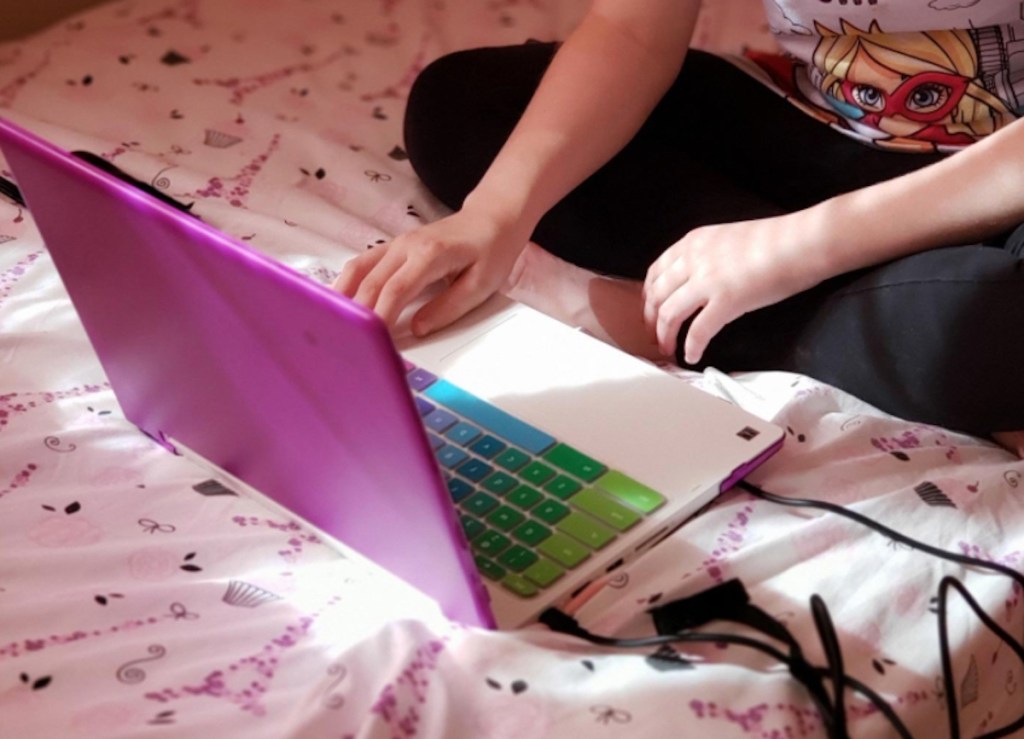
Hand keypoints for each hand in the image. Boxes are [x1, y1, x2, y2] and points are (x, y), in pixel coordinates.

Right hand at [333, 206, 531, 334]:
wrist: (492, 218)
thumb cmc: (491, 250)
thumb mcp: (481, 285)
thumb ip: (448, 307)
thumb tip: (417, 329)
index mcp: (430, 254)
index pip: (396, 290)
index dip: (381, 317)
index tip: (374, 341)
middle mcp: (407, 245)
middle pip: (372, 282)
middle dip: (359, 314)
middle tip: (350, 341)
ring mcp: (397, 243)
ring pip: (359, 269)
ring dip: (345, 296)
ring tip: (335, 323)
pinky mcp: (393, 246)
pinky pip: (363, 263)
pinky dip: (348, 282)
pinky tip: (340, 301)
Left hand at [643, 212, 823, 364]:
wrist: (803, 241)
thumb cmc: (776, 240)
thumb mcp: (727, 239)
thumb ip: (707, 256)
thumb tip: (700, 280)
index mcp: (693, 242)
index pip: (656, 272)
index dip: (648, 297)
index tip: (650, 311)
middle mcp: (693, 259)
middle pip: (656, 296)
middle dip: (651, 321)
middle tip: (655, 337)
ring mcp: (707, 280)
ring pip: (668, 314)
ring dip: (665, 336)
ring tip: (668, 350)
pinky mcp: (726, 301)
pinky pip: (698, 331)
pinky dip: (691, 346)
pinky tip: (692, 355)